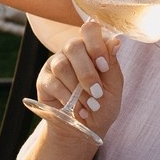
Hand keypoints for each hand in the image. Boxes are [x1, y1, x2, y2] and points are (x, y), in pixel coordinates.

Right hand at [34, 20, 122, 139]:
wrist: (85, 129)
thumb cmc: (102, 105)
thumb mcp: (113, 88)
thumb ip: (112, 65)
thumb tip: (115, 42)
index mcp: (92, 48)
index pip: (90, 29)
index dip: (96, 45)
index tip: (103, 67)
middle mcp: (72, 52)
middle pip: (73, 46)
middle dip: (87, 72)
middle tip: (97, 92)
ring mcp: (56, 64)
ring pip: (62, 65)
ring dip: (77, 88)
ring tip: (88, 105)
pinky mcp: (44, 79)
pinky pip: (53, 82)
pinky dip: (67, 97)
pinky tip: (75, 108)